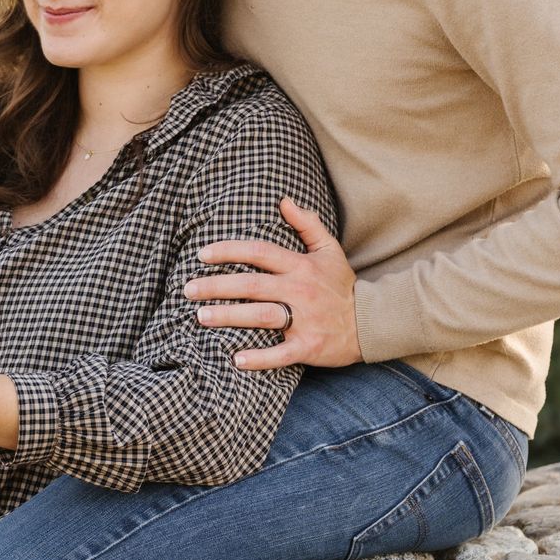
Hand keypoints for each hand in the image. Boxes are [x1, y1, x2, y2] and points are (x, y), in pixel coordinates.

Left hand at [187, 196, 360, 368]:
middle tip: (188, 289)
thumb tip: (284, 200)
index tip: (202, 255)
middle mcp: (300, 290)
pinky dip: (259, 358)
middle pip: (252, 285)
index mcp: (301, 266)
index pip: (259, 252)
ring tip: (201, 317)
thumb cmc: (342, 286)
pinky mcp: (310, 346)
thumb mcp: (329, 250)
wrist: (371, 323)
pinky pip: (281, 353)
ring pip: (262, 316)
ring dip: (229, 317)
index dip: (229, 251)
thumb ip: (307, 223)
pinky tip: (236, 359)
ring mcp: (305, 320)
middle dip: (217, 286)